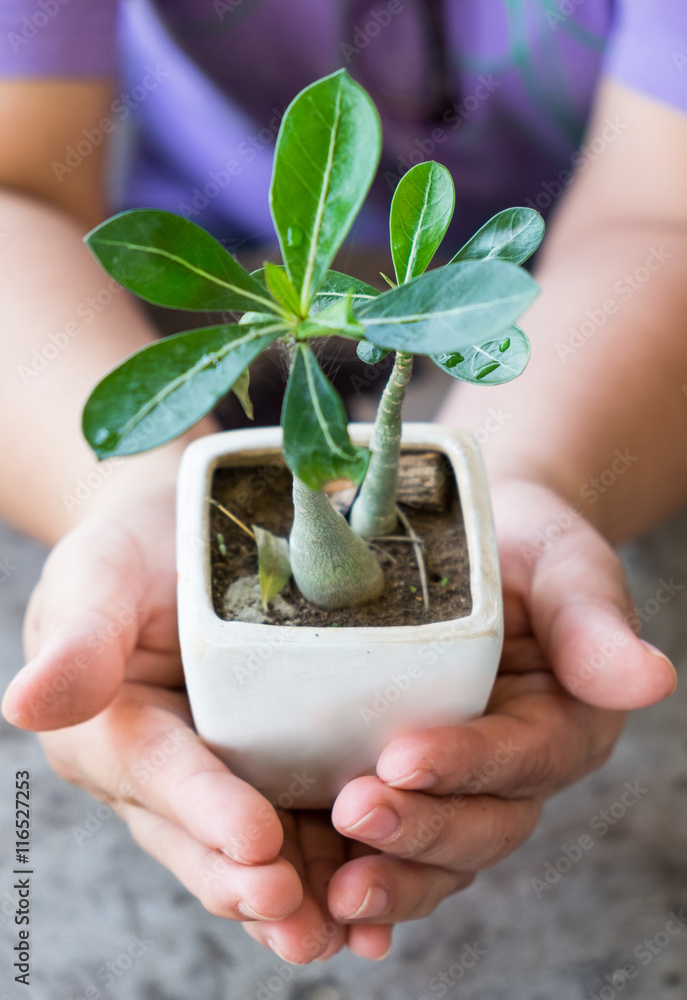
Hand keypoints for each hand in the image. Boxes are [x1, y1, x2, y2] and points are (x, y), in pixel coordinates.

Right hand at [0, 484, 389, 961]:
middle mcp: (164, 775)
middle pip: (203, 839)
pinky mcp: (271, 771)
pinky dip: (333, 867)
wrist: (180, 540)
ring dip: (298, 896)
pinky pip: (297, 829)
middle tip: (300, 913)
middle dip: (249, 881)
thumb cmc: (134, 554)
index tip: (256, 838)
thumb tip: (24, 704)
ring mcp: (220, 780)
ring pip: (252, 853)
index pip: (157, 773)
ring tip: (349, 929)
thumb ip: (78, 643)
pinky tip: (375, 903)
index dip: (204, 808)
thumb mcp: (101, 580)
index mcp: (113, 732)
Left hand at [320, 479, 676, 928]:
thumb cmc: (525, 551)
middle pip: (478, 826)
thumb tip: (652, 677)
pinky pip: (385, 844)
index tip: (404, 757)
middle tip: (353, 812)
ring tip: (330, 890)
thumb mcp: (565, 569)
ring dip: (385, 876)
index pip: (520, 757)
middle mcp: (512, 772)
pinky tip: (318, 901)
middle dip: (418, 830)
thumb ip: (594, 623)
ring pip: (433, 856)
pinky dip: (353, 876)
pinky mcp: (404, 785)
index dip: (467, 764)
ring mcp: (458, 787)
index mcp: (561, 725)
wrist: (483, 550)